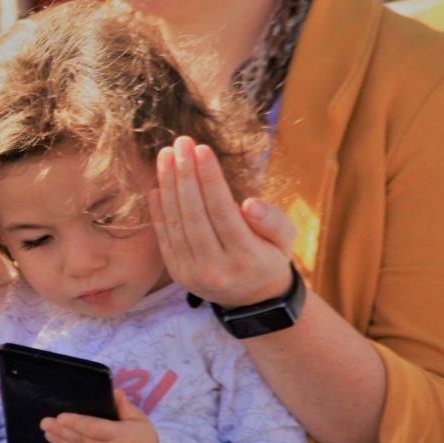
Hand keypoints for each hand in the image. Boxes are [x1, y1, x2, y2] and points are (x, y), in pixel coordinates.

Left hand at [41, 390, 157, 442]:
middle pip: (81, 441)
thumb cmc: (145, 441)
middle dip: (61, 431)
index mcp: (121, 437)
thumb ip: (125, 407)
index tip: (60, 417)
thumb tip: (115, 391)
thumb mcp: (140, 420)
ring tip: (48, 433)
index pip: (93, 429)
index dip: (75, 423)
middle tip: (45, 423)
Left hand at [149, 136, 294, 307]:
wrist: (252, 299)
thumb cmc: (270, 256)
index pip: (222, 212)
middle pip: (194, 215)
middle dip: (185, 175)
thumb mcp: (286, 239)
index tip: (201, 149)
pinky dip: (158, 210)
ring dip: (167, 186)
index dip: (209, 179)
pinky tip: (157, 185)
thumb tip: (250, 204)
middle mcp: (216, 269)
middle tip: (180, 143)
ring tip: (165, 155)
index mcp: (247, 258)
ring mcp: (192, 273)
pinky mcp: (176, 273)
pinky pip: (164, 237)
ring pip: (176, 224)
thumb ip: (273, 221)